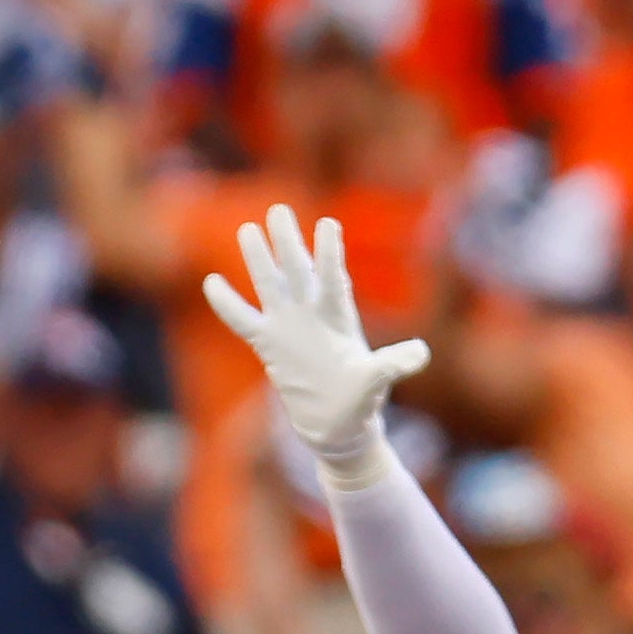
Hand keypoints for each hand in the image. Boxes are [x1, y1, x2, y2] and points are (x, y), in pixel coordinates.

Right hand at [198, 202, 433, 495]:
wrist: (336, 424)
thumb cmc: (359, 401)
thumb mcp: (377, 383)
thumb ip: (393, 365)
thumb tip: (421, 354)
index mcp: (339, 319)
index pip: (332, 281)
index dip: (329, 255)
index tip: (328, 224)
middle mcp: (312, 316)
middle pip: (298, 273)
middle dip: (288, 243)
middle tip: (278, 209)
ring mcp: (289, 327)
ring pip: (270, 286)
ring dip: (260, 260)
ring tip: (248, 229)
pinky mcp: (268, 345)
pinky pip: (243, 321)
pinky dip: (227, 304)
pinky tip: (211, 281)